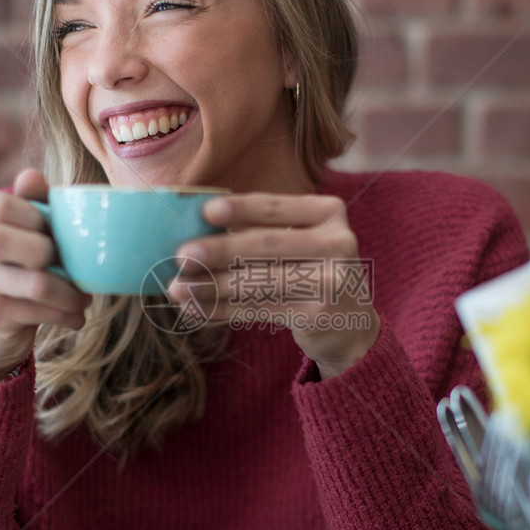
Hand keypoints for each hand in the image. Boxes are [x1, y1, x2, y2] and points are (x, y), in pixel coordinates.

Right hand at [0, 168, 90, 379]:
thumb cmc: (16, 268)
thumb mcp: (23, 232)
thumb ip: (31, 202)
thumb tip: (32, 175)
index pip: (0, 205)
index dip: (35, 216)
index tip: (54, 232)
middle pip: (1, 239)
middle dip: (47, 252)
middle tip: (68, 264)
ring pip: (33, 282)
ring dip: (69, 291)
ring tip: (83, 296)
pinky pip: (37, 310)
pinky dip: (66, 314)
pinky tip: (76, 315)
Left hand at [169, 192, 379, 377]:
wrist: (350, 323)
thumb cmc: (309, 270)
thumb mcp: (297, 241)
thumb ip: (259, 229)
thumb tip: (196, 227)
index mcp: (329, 212)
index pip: (276, 207)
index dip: (240, 208)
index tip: (205, 212)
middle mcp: (338, 242)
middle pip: (266, 244)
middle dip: (218, 250)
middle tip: (181, 256)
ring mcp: (332, 281)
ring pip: (259, 281)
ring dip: (212, 286)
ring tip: (178, 288)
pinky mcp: (319, 314)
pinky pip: (259, 309)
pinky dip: (222, 310)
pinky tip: (196, 310)